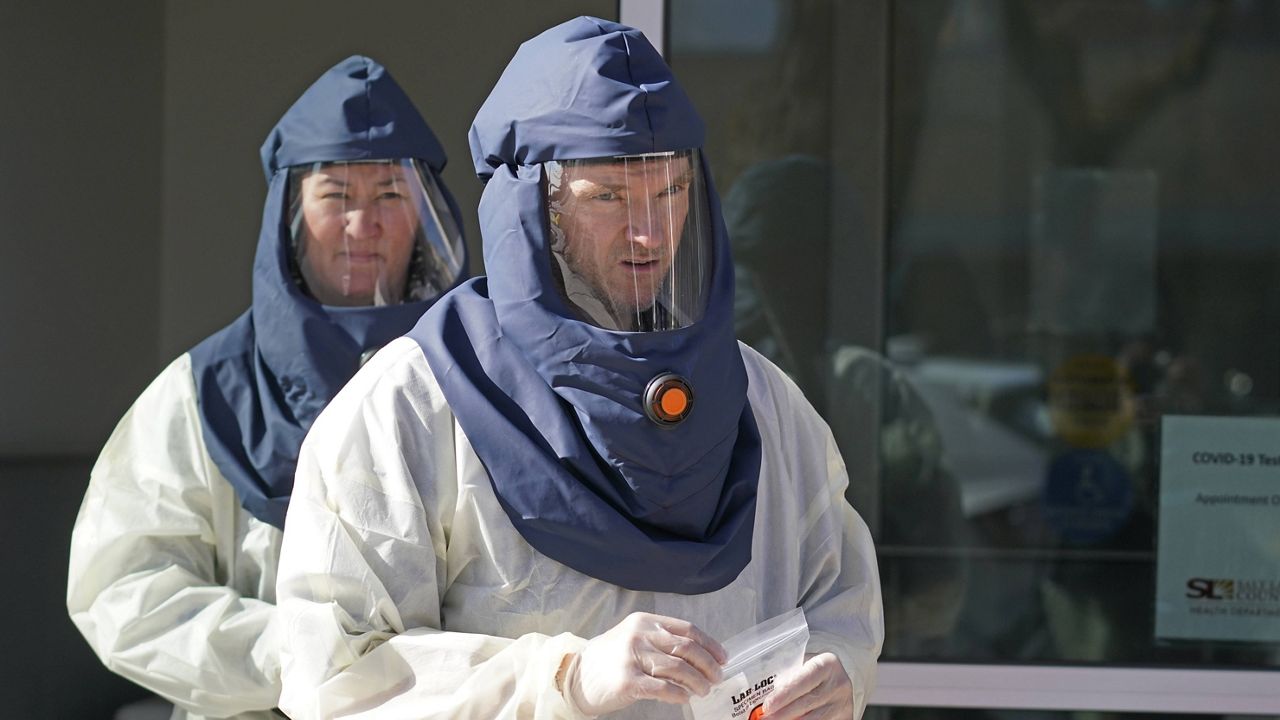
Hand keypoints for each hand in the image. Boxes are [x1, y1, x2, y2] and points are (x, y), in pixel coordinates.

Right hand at [562, 612, 726, 715]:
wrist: (576, 677)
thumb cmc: (610, 660)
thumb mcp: (633, 639)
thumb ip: (661, 641)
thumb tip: (700, 657)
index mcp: (644, 621)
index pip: (686, 629)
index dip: (709, 644)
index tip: (723, 658)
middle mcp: (638, 634)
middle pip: (686, 648)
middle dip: (707, 665)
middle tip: (717, 678)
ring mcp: (631, 656)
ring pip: (678, 668)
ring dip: (697, 682)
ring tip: (703, 690)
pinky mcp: (626, 680)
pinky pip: (662, 687)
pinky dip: (678, 694)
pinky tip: (685, 698)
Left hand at [759, 653, 852, 719]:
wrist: (837, 681)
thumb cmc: (812, 672)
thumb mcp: (802, 665)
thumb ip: (788, 674)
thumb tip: (767, 693)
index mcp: (827, 664)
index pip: (804, 680)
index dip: (784, 695)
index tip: (768, 706)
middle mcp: (839, 684)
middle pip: (807, 703)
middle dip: (782, 714)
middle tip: (765, 718)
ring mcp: (843, 704)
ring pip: (814, 719)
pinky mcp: (845, 717)